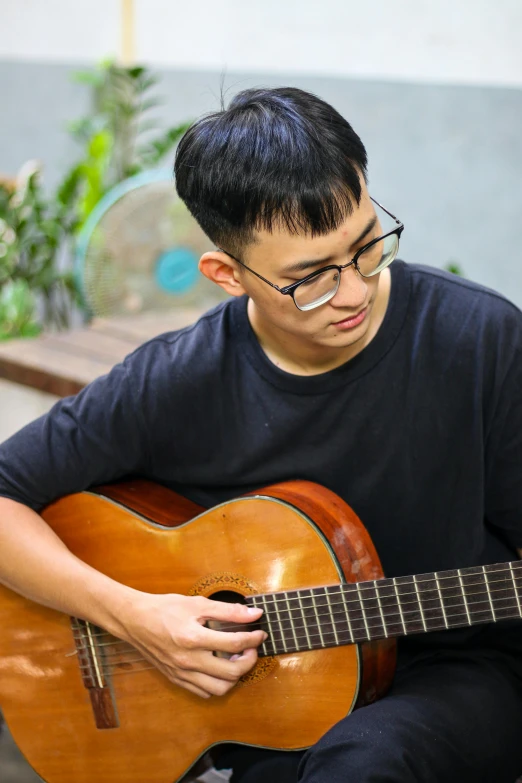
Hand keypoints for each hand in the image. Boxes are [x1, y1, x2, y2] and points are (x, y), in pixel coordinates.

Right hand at [118, 592, 266, 698]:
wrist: (135, 620)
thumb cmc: (164, 609)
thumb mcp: (197, 603)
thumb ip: (228, 611)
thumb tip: (254, 614)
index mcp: (193, 638)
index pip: (235, 643)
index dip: (254, 638)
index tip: (260, 632)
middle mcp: (188, 661)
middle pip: (231, 672)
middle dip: (249, 660)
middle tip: (252, 648)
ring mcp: (182, 673)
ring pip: (219, 689)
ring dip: (235, 676)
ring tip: (237, 659)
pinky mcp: (176, 679)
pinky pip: (204, 692)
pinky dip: (217, 684)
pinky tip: (220, 668)